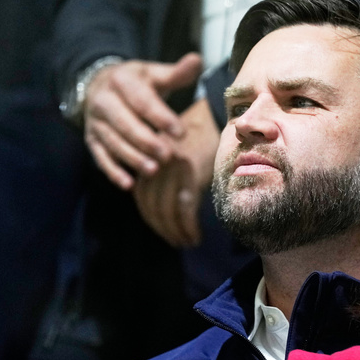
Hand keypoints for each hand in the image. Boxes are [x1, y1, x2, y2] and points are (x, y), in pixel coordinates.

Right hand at [83, 53, 202, 189]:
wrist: (99, 84)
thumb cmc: (136, 82)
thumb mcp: (154, 74)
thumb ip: (177, 72)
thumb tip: (197, 60)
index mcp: (122, 81)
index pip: (142, 101)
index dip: (161, 117)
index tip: (181, 133)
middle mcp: (103, 101)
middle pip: (124, 123)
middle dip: (146, 141)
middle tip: (168, 155)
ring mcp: (95, 122)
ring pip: (112, 142)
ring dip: (132, 158)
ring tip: (153, 170)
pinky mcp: (91, 139)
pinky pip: (100, 157)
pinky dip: (113, 172)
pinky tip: (129, 184)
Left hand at [133, 98, 219, 246]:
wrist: (217, 116)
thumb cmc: (200, 135)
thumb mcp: (176, 153)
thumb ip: (166, 174)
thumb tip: (166, 204)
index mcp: (149, 160)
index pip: (142, 198)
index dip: (152, 220)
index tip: (163, 231)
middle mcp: (157, 166)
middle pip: (153, 207)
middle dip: (163, 229)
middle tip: (176, 242)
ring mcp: (173, 170)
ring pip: (168, 212)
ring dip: (176, 233)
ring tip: (186, 243)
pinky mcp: (192, 175)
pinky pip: (185, 210)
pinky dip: (188, 228)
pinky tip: (195, 237)